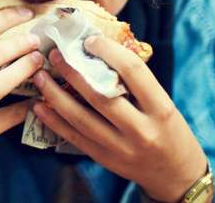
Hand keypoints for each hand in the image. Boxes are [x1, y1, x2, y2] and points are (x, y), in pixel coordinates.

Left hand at [33, 36, 206, 201]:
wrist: (176, 174)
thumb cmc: (168, 129)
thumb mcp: (162, 104)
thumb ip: (136, 83)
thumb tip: (98, 51)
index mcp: (161, 109)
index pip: (133, 72)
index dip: (108, 51)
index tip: (88, 40)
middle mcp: (141, 130)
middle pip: (100, 95)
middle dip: (72, 71)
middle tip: (54, 55)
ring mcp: (121, 148)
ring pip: (81, 117)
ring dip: (55, 95)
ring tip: (39, 77)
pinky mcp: (104, 158)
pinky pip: (73, 137)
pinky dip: (53, 121)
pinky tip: (38, 106)